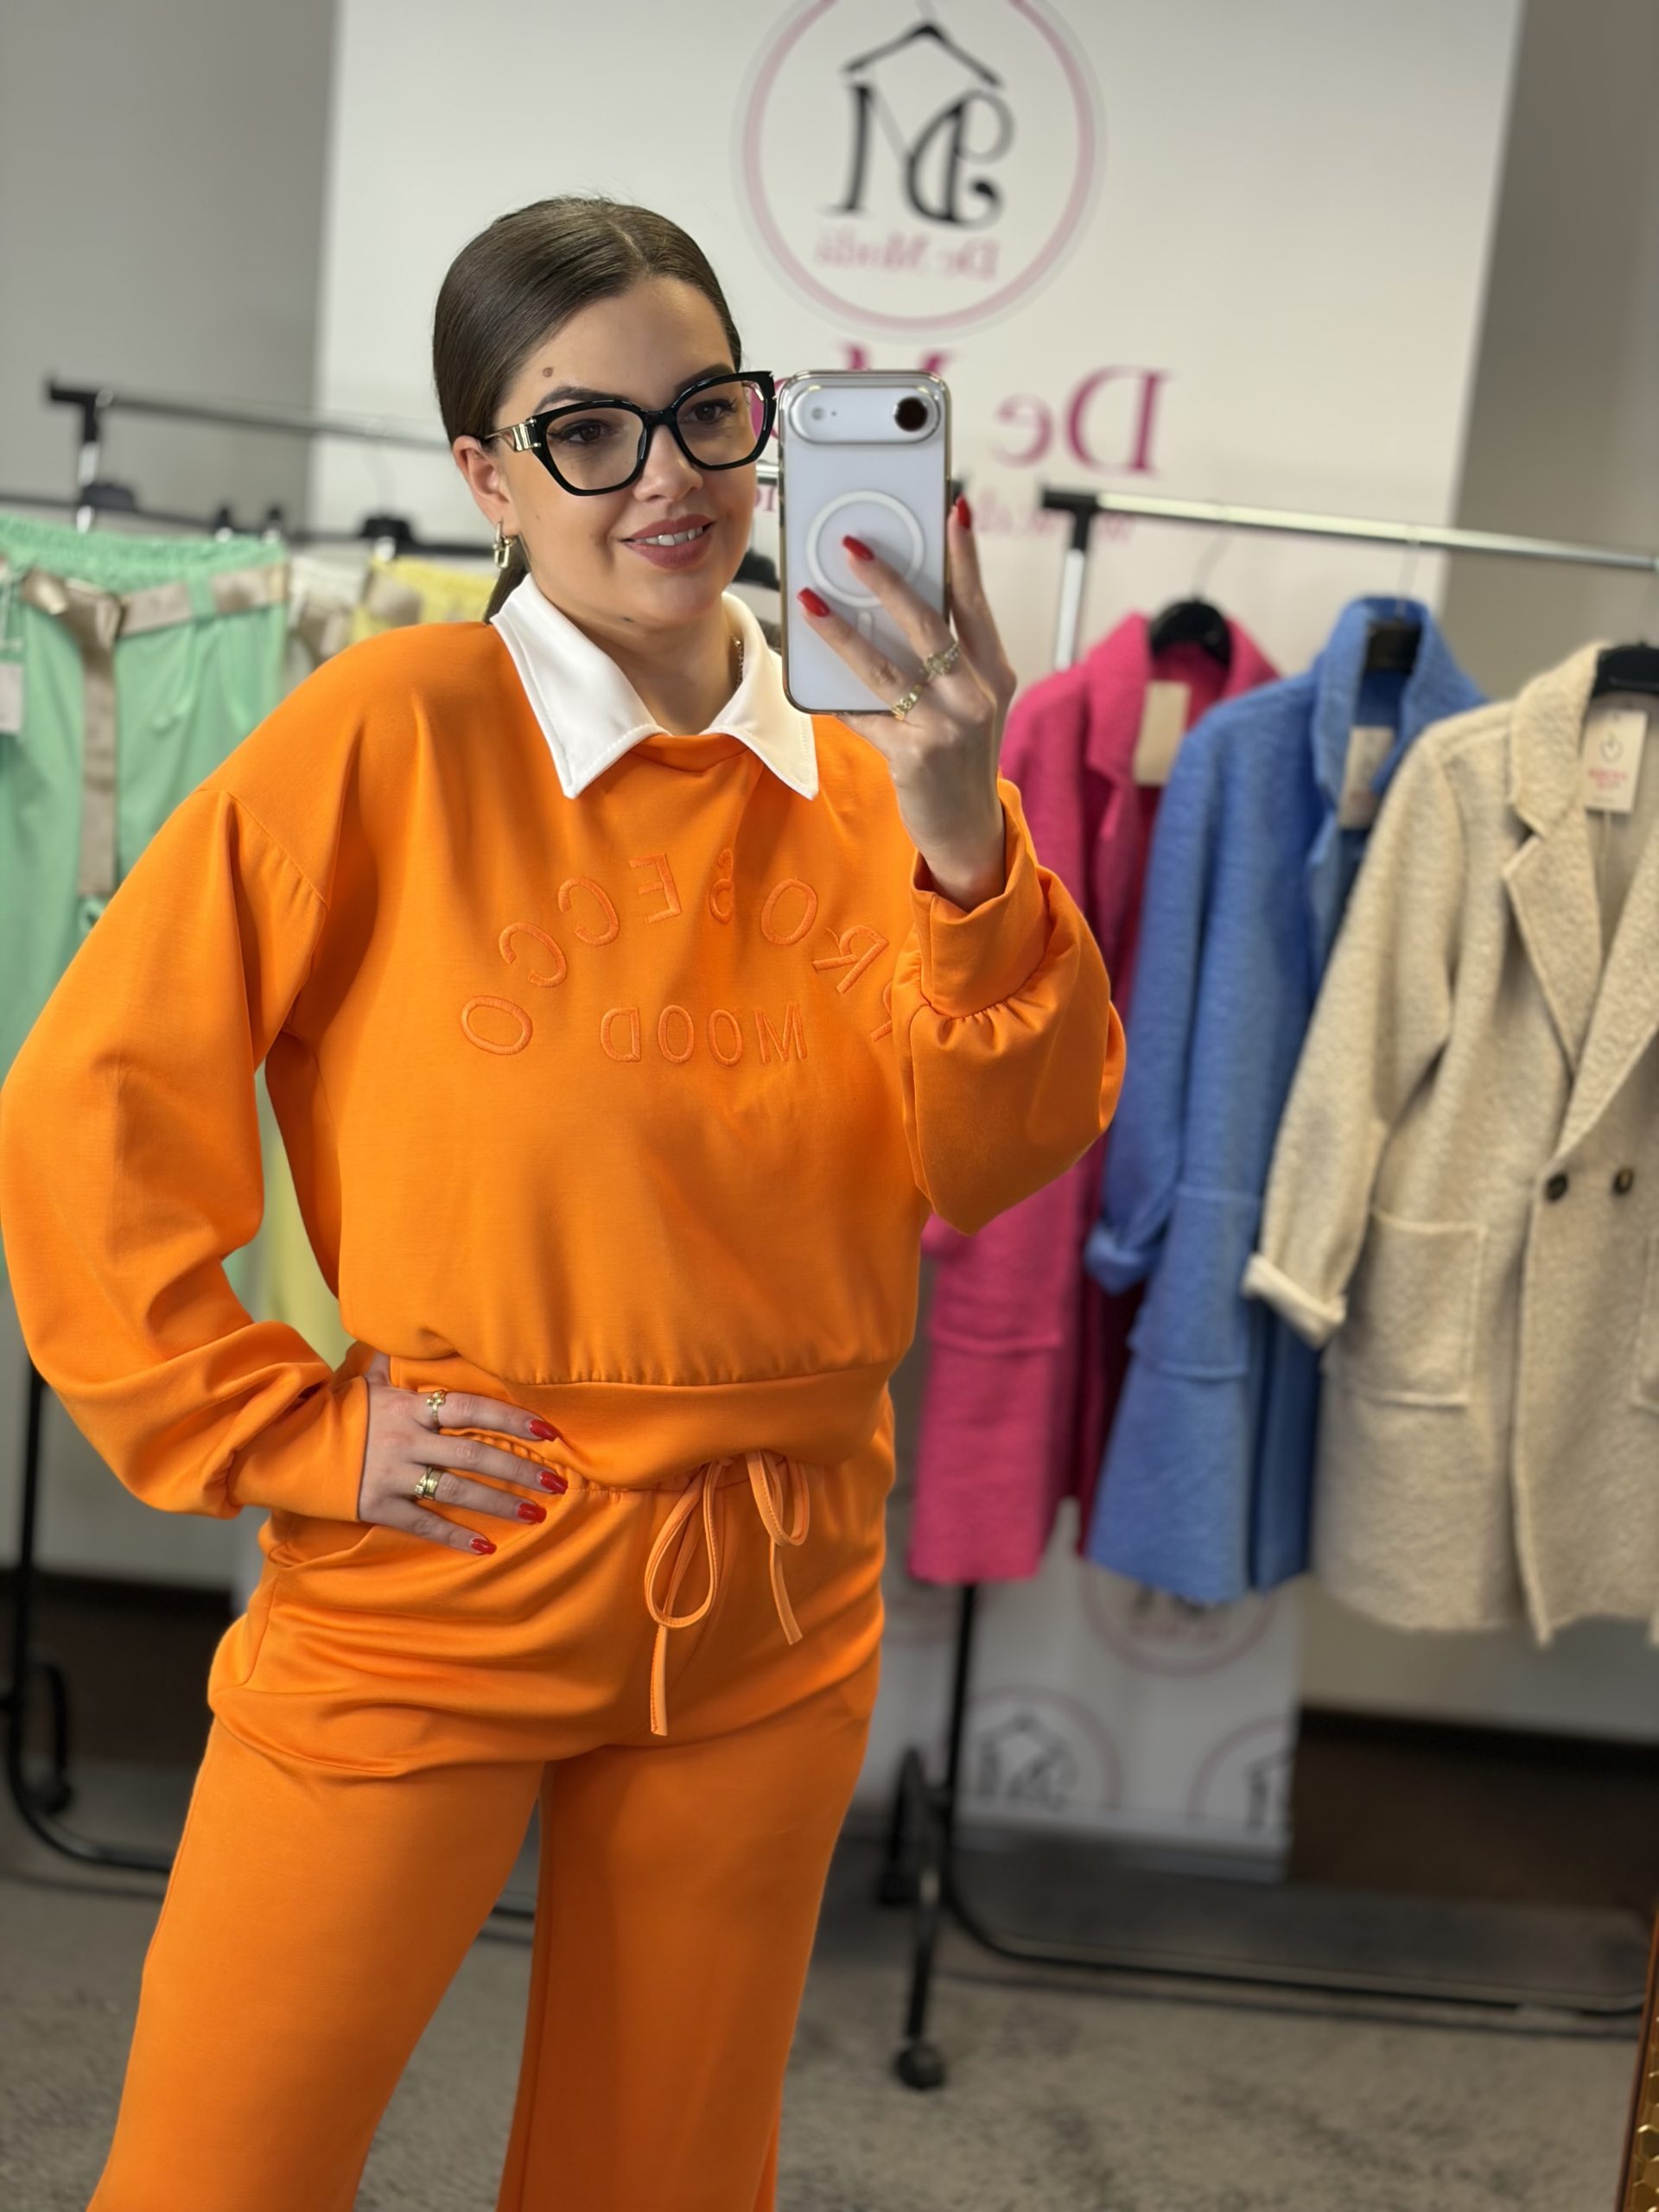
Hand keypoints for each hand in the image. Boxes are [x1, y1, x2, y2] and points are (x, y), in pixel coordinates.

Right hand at [355, 1349, 567, 1553]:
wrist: (286, 1445)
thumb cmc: (338, 1415)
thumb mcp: (367, 1385)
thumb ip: (396, 1367)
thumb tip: (409, 1337)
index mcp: (411, 1407)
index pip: (472, 1409)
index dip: (511, 1419)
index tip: (548, 1432)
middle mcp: (406, 1439)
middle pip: (474, 1453)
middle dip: (520, 1469)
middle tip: (557, 1483)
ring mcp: (392, 1474)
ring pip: (457, 1490)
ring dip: (500, 1504)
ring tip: (536, 1515)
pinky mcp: (376, 1505)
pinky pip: (423, 1522)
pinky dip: (455, 1535)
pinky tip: (486, 1546)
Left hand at [797, 496, 1016, 909]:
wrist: (969, 828)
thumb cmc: (963, 756)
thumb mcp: (971, 703)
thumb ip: (947, 661)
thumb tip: (891, 609)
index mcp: (993, 673)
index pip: (976, 603)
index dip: (964, 556)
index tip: (954, 509)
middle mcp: (975, 696)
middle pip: (927, 625)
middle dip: (887, 580)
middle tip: (853, 547)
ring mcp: (945, 727)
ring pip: (884, 667)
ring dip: (842, 631)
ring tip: (811, 601)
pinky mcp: (913, 756)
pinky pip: (863, 717)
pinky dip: (836, 700)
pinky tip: (811, 684)